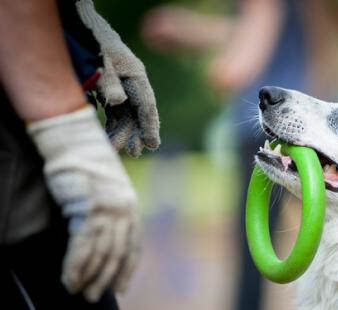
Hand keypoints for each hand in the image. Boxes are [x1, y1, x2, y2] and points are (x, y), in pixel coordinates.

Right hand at [28, 105, 140, 301]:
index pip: (134, 246)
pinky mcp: (89, 208)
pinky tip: (68, 279)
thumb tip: (101, 241)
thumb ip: (108, 214)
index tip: (120, 289)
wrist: (73, 140)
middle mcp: (125, 210)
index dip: (127, 270)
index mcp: (132, 206)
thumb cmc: (85, 165)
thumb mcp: (105, 192)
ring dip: (88, 277)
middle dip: (105, 279)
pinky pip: (83, 246)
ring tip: (77, 292)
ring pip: (100, 253)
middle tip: (92, 297)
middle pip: (117, 254)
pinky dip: (75, 266)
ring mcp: (109, 209)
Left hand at [76, 0, 159, 156]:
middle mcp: (134, 86)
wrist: (84, 28)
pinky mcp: (113, 93)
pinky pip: (116, 115)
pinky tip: (109, 139)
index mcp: (137, 77)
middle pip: (138, 114)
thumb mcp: (101, 59)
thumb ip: (109, 81)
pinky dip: (113, 127)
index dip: (150, 126)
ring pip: (127, 117)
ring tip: (118, 151)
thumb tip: (117, 102)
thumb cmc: (94, 43)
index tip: (153, 145)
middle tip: (134, 153)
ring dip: (124, 134)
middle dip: (136, 134)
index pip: (147, 105)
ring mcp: (124, 90)